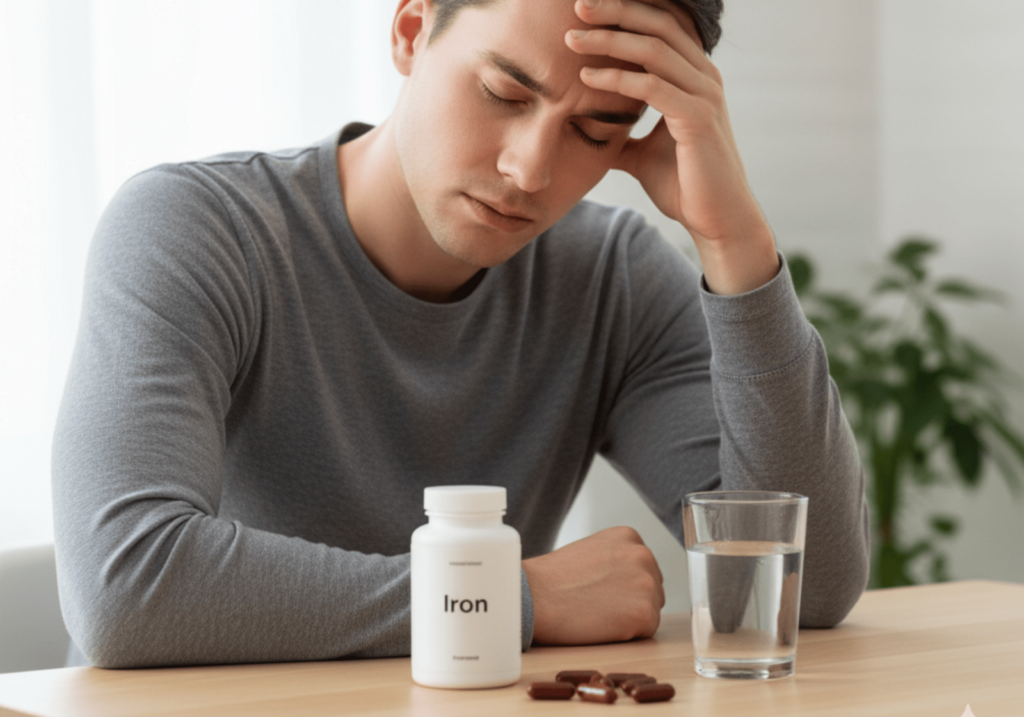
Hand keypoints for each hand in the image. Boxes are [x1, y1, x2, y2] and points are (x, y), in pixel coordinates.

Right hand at [522, 526, 663, 644]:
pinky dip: (626, 635)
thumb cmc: (553, 578)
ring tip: (597, 613)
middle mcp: (643, 555)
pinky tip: (601, 624)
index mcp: (629, 536)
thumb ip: (616, 559)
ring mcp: (646, 584)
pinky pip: (645, 631)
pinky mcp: (644, 613)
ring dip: (629, 618)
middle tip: (597, 604)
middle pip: (652, 589)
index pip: (643, 568)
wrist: (534, 596)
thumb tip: (631, 581)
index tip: (600, 589)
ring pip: (650, 610)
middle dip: (631, 600)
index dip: (623, 585)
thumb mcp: (591, 550)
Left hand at [566, 0, 778, 294]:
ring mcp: (704, 96)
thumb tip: (591, 132)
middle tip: (576, 7)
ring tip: (571, 40)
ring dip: (610, 40)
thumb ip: (621, 136)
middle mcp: (704, 77)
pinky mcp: (698, 119)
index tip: (584, 11)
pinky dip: (617, 79)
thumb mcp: (642, 155)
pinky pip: (652, 87)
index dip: (625, 13)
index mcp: (694, 77)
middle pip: (658, 25)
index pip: (661, 27)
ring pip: (653, 50)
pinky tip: (587, 78)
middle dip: (615, 11)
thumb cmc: (685, 187)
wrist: (715, 222)